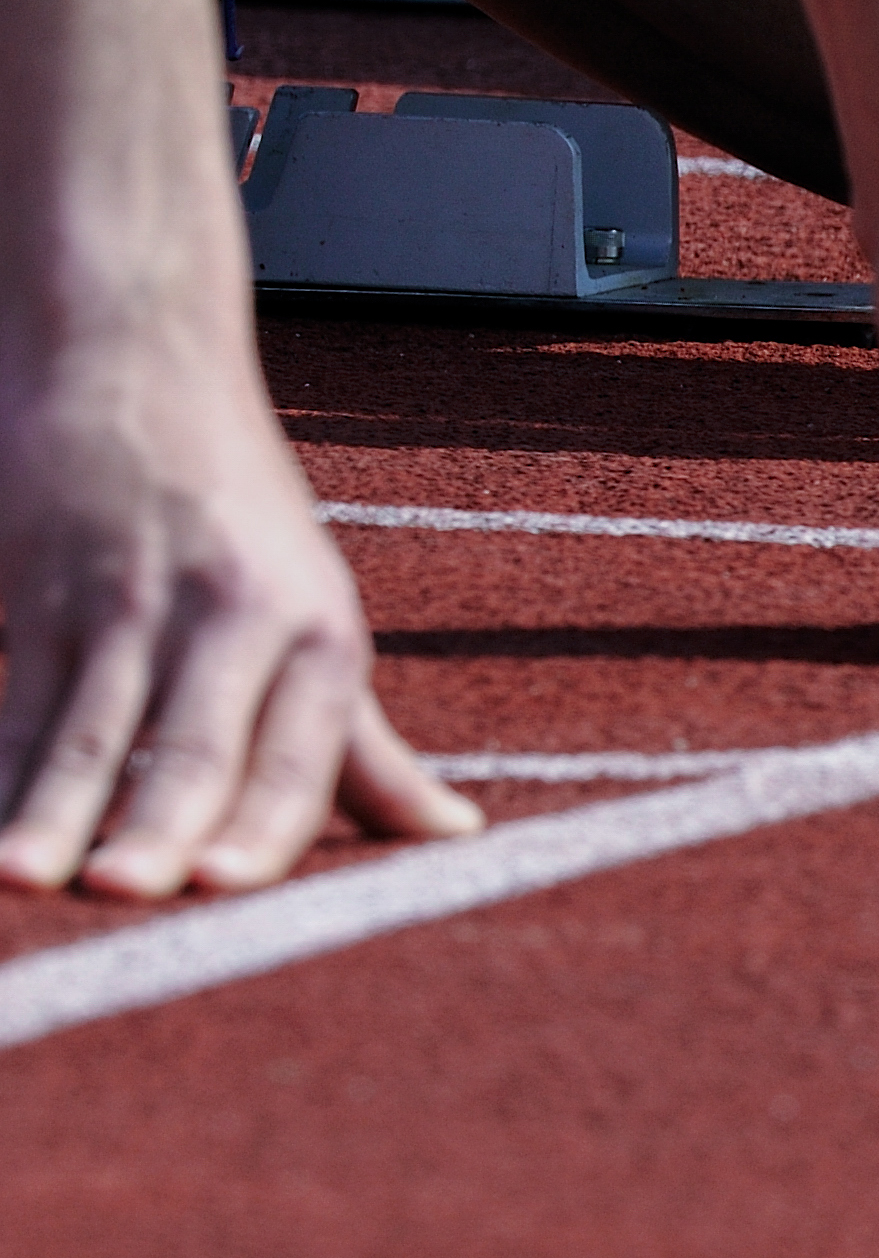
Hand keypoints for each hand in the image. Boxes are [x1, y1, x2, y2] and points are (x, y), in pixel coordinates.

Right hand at [0, 311, 478, 899]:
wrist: (140, 362)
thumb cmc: (245, 523)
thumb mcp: (319, 622)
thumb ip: (367, 747)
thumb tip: (454, 834)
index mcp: (321, 638)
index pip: (299, 753)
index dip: (263, 821)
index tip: (228, 889)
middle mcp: (235, 619)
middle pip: (196, 741)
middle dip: (161, 823)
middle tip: (128, 895)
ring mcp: (131, 603)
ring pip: (93, 725)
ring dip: (55, 808)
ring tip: (29, 880)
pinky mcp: (43, 588)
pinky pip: (21, 697)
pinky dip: (1, 768)